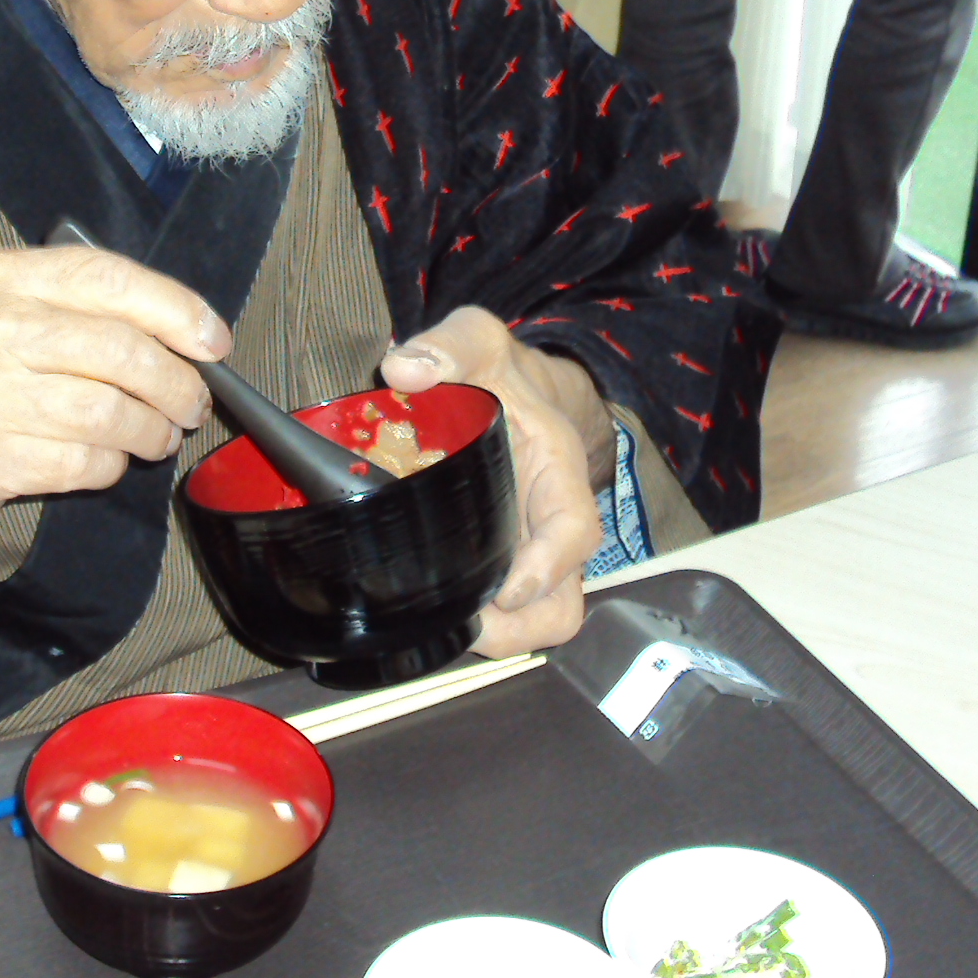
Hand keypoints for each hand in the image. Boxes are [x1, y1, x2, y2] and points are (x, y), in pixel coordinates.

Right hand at [0, 245, 228, 525]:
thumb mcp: (17, 311)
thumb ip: (94, 311)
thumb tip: (194, 338)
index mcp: (6, 277)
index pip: (111, 280)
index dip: (177, 311)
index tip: (214, 343)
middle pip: (122, 353)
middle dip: (176, 385)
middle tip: (191, 403)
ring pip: (111, 415)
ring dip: (151, 432)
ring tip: (157, 435)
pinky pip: (85, 463)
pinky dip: (111, 466)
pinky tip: (105, 458)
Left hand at [380, 307, 607, 656]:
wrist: (505, 388)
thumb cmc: (496, 372)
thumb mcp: (477, 340)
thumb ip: (449, 345)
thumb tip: (404, 369)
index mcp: (555, 473)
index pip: (574, 532)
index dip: (548, 568)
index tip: (507, 588)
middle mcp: (550, 524)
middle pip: (563, 602)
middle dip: (522, 628)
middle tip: (464, 627)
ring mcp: (527, 551)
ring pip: (536, 619)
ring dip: (498, 637)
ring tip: (443, 630)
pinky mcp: (498, 563)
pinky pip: (500, 610)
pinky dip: (473, 623)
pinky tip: (426, 617)